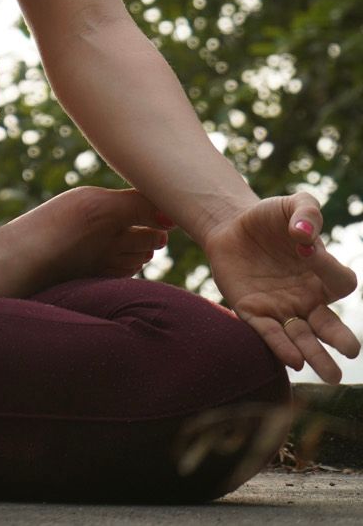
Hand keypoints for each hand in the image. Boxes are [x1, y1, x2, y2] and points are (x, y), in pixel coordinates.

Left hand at [203, 195, 359, 382]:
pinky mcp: (254, 314)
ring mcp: (282, 309)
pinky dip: (281, 346)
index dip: (328, 266)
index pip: (340, 282)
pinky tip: (293, 359)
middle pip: (330, 326)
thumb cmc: (269, 218)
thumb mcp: (292, 205)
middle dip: (341, 339)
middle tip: (351, 351)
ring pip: (303, 339)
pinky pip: (271, 334)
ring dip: (316, 356)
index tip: (306, 246)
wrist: (231, 226)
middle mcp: (308, 299)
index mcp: (323, 274)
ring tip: (331, 376)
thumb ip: (306, 211)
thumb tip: (304, 234)